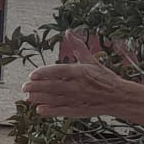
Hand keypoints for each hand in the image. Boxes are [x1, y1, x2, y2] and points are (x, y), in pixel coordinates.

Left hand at [21, 32, 135, 116]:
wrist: (118, 97)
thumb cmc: (104, 78)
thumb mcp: (92, 60)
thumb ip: (78, 47)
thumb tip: (69, 32)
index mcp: (81, 72)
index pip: (59, 71)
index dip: (44, 73)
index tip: (32, 74)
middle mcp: (78, 86)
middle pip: (53, 86)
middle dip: (37, 87)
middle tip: (24, 86)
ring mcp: (77, 99)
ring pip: (54, 99)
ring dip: (40, 98)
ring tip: (28, 97)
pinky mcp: (78, 111)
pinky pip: (61, 111)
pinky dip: (50, 111)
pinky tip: (40, 110)